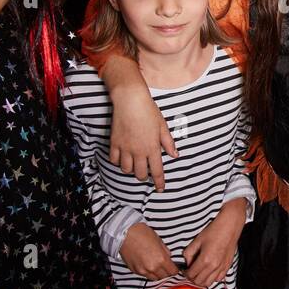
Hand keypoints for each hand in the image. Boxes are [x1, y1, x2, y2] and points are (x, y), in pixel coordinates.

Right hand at [104, 72, 176, 191]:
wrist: (130, 100)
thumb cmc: (149, 111)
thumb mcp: (163, 126)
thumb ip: (168, 143)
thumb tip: (175, 155)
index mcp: (152, 148)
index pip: (157, 171)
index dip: (159, 182)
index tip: (160, 189)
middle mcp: (138, 151)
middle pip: (140, 174)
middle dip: (144, 177)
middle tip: (146, 173)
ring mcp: (125, 148)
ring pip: (126, 169)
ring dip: (131, 170)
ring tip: (134, 164)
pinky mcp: (114, 143)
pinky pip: (114, 160)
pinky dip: (117, 162)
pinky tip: (122, 157)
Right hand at [120, 222, 177, 279]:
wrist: (125, 233)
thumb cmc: (142, 233)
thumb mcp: (159, 240)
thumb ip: (165, 251)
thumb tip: (168, 257)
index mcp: (161, 259)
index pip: (172, 272)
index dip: (174, 269)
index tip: (174, 267)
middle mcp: (152, 267)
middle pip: (163, 277)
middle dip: (166, 272)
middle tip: (165, 266)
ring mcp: (142, 270)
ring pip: (154, 278)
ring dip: (157, 274)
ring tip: (156, 266)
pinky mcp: (134, 270)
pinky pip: (144, 275)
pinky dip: (147, 272)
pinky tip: (147, 264)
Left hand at [183, 199, 246, 286]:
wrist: (230, 226)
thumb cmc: (214, 231)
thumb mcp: (197, 240)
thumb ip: (189, 253)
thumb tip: (187, 263)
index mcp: (205, 259)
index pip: (191, 274)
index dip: (185, 273)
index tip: (185, 269)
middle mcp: (214, 266)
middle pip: (199, 281)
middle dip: (192, 278)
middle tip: (190, 271)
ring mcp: (222, 267)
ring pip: (208, 283)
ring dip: (202, 279)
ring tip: (199, 272)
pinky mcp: (227, 266)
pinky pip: (218, 279)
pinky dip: (212, 277)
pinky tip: (209, 270)